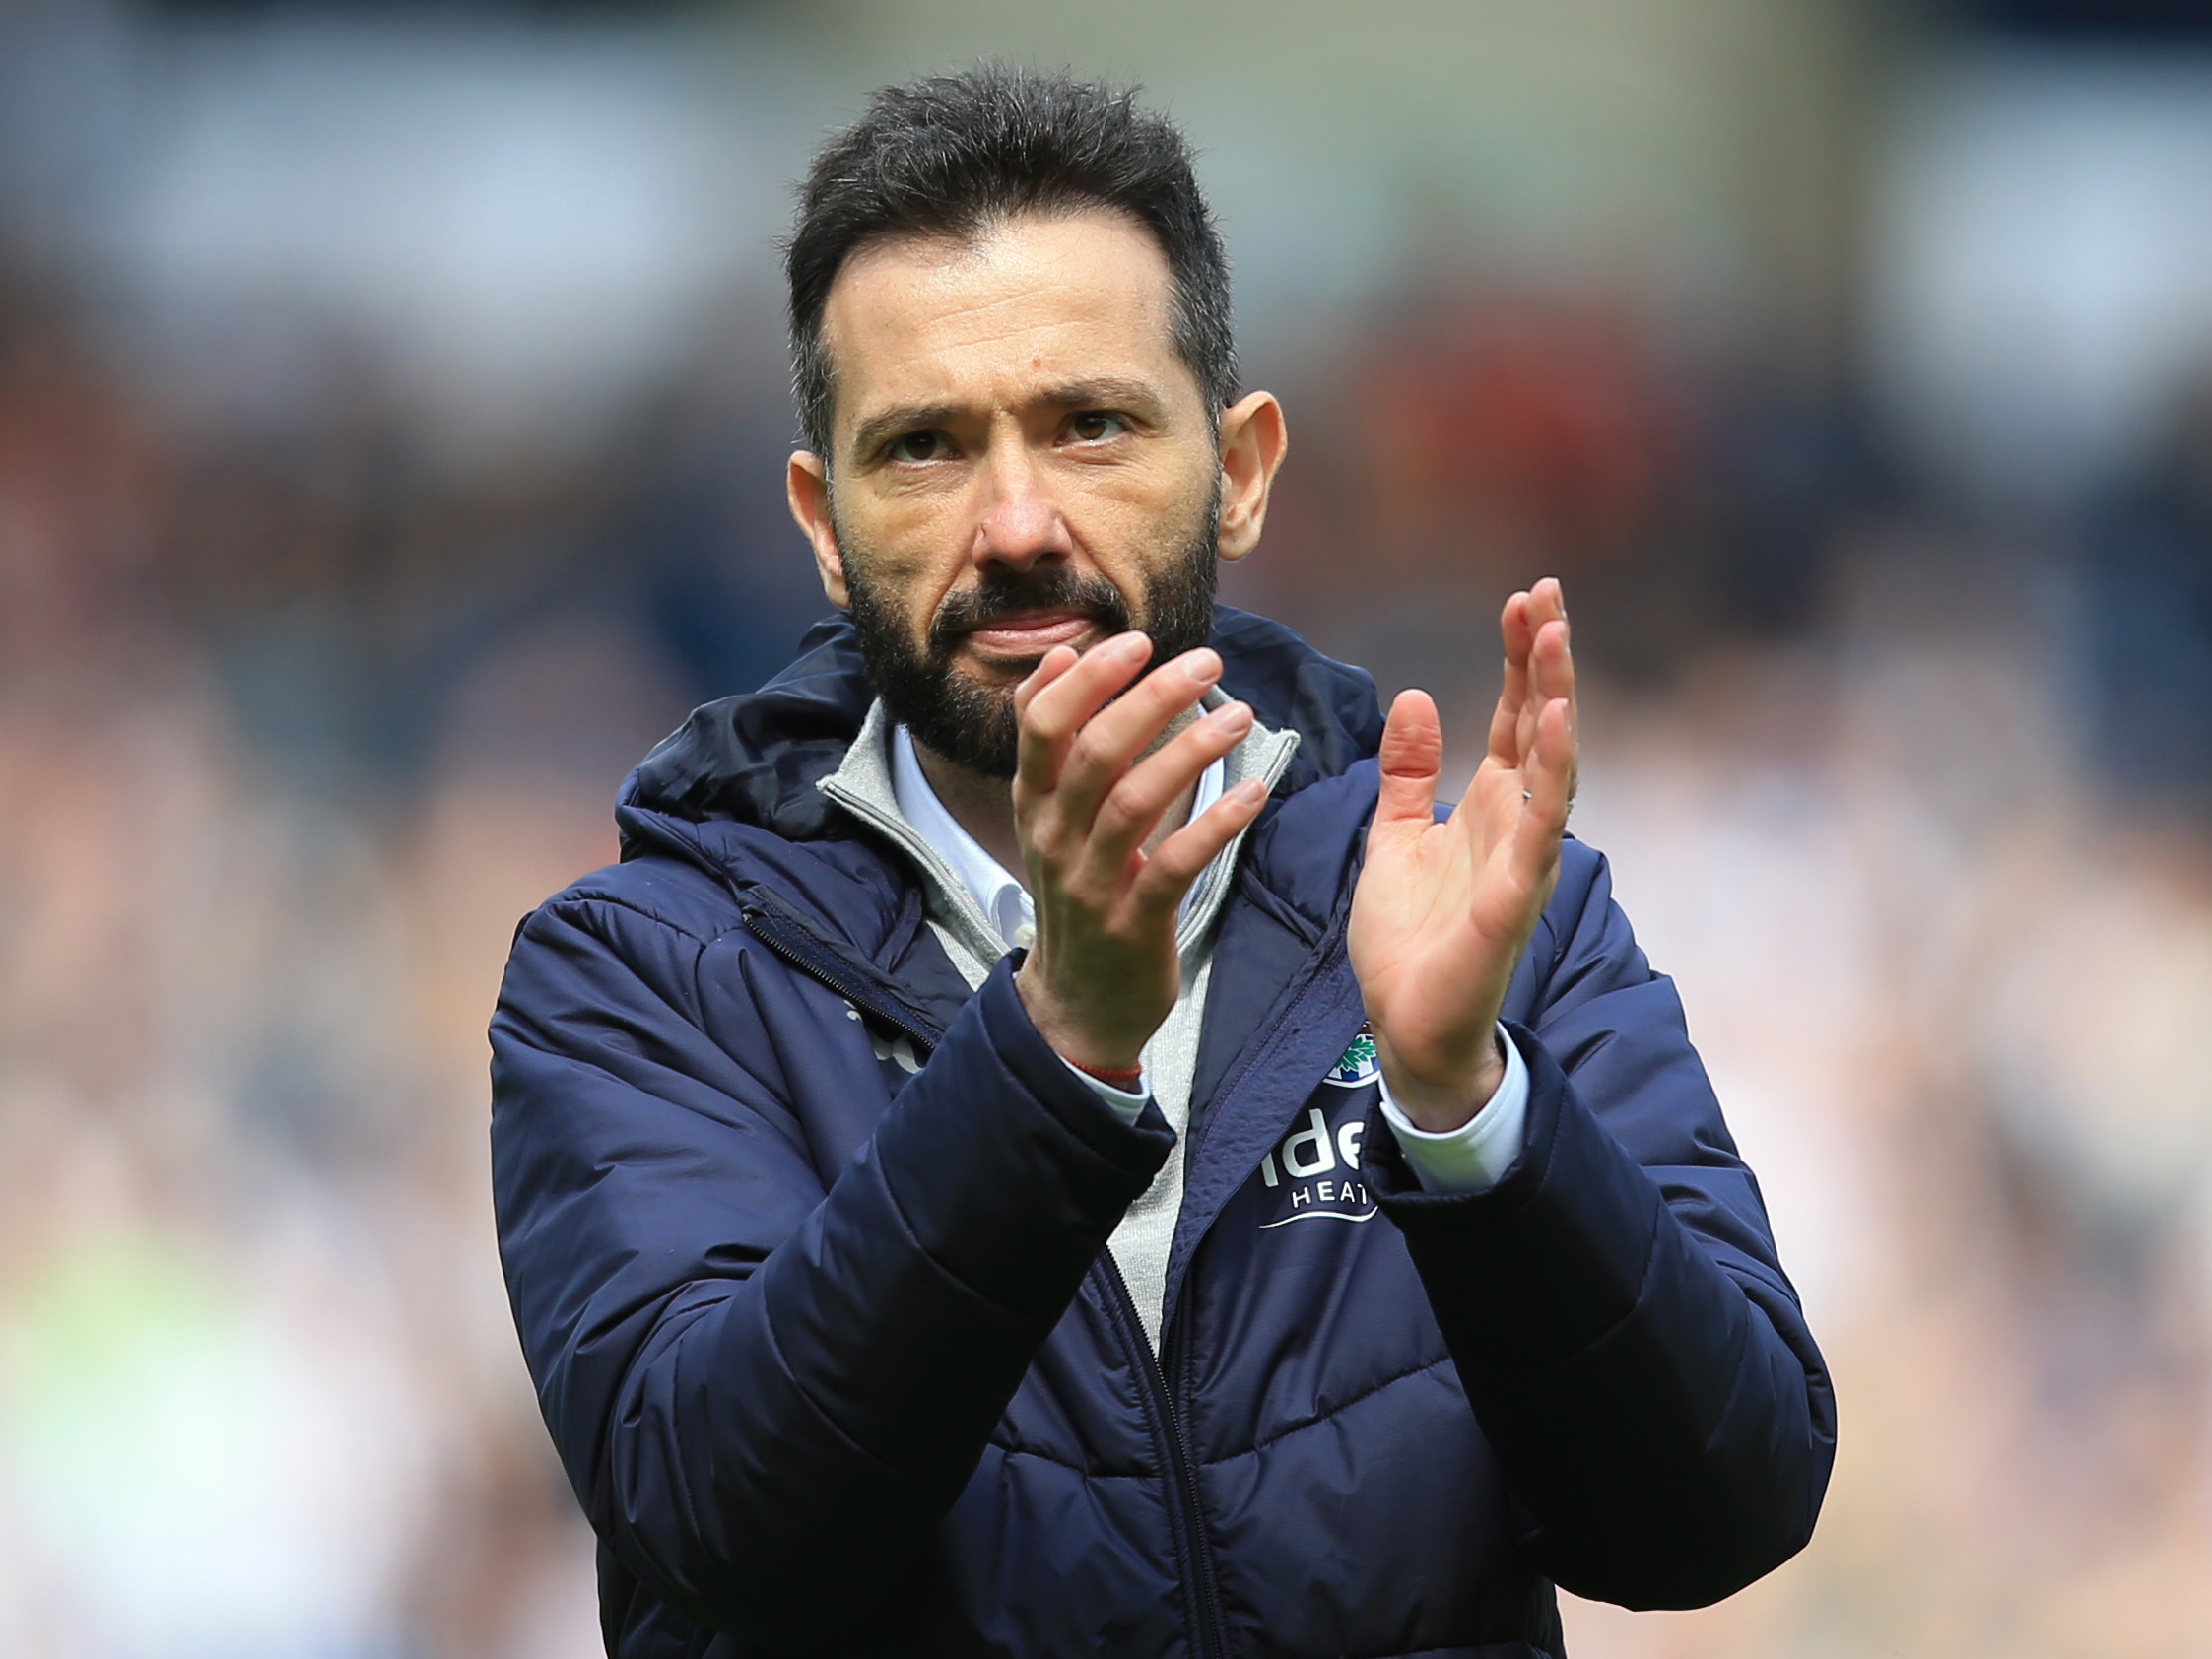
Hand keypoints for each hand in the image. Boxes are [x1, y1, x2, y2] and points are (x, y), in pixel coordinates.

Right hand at [1012, 633, 1270, 1070]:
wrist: (1076, 1002)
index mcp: (1034, 802)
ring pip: (1133, 802)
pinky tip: (1253, 793)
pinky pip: (1174, 865)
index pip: (1042, 723)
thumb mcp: (1050, 814)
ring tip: (1239, 716)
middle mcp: (1054, 836)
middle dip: (1150, 699)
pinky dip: (1215, 824)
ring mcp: (1090, 882)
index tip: (1138, 640)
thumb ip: (1055, 741)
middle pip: (1093, 751)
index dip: (1088, 676)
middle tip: (1206, 664)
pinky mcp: (1133, 922)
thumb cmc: (1077, 890)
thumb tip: (1059, 656)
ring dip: (1191, 751)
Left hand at [1348, 578, 1577, 1130]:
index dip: (1519, 659)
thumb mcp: (1394, 836)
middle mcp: (1518, 824)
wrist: (1406, 1022)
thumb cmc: (1409, 937)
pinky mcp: (1514, 897)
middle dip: (1546, 661)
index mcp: (1490, 806)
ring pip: (1553, 767)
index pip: (1511, 717)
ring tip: (1555, 639)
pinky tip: (1553, 724)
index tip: (1522, 600)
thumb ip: (1407, 772)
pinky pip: (1539, 827)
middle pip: (1540, 726)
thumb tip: (1414, 697)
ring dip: (1556, 701)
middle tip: (1547, 596)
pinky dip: (1549, 775)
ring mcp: (1523, 858)